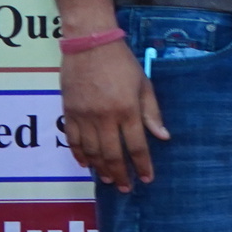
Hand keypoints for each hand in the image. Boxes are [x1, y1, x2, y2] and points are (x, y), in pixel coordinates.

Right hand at [60, 40, 166, 191]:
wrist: (90, 44)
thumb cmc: (122, 63)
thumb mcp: (144, 85)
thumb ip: (152, 113)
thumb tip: (163, 137)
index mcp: (127, 110)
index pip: (137, 146)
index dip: (142, 165)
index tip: (146, 178)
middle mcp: (105, 117)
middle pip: (112, 154)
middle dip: (120, 174)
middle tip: (125, 187)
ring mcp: (84, 116)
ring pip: (91, 151)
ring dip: (99, 168)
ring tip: (107, 179)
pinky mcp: (69, 111)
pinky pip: (73, 139)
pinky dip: (78, 154)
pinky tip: (85, 163)